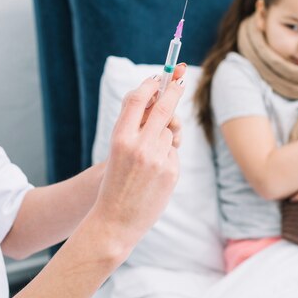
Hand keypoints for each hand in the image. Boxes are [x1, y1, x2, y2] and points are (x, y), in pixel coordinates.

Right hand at [89, 72, 185, 249]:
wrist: (115, 221)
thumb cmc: (115, 182)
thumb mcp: (117, 150)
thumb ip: (135, 126)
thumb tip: (159, 98)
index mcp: (120, 138)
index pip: (138, 99)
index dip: (151, 84)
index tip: (160, 76)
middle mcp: (139, 146)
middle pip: (164, 107)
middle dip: (174, 89)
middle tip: (181, 78)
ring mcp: (157, 159)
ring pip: (171, 132)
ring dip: (165, 136)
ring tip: (148, 160)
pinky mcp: (171, 171)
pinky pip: (174, 151)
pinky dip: (168, 155)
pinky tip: (155, 174)